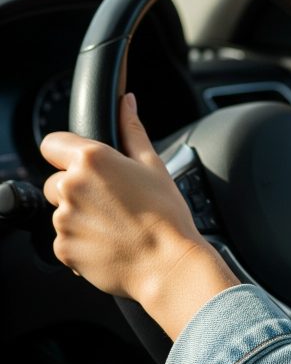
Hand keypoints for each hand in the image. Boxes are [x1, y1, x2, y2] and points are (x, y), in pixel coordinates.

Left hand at [40, 94, 237, 337]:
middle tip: (110, 198)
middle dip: (76, 187)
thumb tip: (127, 102)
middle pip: (56, 180)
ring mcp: (63, 220)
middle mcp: (71, 187)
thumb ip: (132, 129)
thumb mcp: (153, 163)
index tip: (80, 161)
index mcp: (92, 160)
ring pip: (61, 210)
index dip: (65, 150)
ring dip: (80, 214)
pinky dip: (81, 239)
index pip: (52, 143)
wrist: (165, 262)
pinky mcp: (62, 248)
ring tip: (114, 222)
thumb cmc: (165, 213)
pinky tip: (109, 240)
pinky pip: (64, 238)